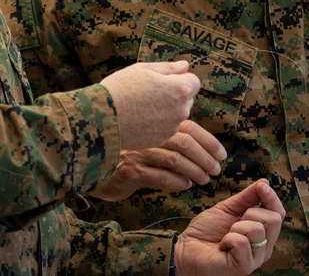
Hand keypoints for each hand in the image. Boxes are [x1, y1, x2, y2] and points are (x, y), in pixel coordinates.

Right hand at [91, 120, 225, 200]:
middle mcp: (148, 135)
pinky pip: (160, 176)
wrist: (87, 157)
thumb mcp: (143, 134)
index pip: (190, 128)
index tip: (221, 154)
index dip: (209, 141)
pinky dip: (176, 182)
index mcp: (154, 123)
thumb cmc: (121, 147)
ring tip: (204, 180)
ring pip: (175, 160)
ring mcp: (138, 152)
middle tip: (216, 170)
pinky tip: (185, 185)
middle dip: (206, 158)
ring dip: (194, 171)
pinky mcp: (130, 171)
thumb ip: (165, 131)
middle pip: (186, 143)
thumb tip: (195, 138)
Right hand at [99, 60, 199, 150]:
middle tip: (151, 92)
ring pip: (176, 114)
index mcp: (180, 89)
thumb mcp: (144, 69)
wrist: (103, 117)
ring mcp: (172, 127)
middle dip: (175, 94)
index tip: (165, 80)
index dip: (180, 78)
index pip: (194, 82)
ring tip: (143, 106)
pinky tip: (140, 119)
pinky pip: (166, 128)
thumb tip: (185, 65)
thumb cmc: (122, 88)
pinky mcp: (161, 139)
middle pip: (187, 99)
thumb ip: (168, 68)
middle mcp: (181, 110)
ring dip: (167, 110)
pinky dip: (158, 123)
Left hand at [173, 178, 284, 275]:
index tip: (262, 187)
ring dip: (236, 227)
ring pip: (257, 229)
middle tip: (234, 223)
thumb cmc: (206, 231)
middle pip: (273, 220)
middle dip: (250, 213)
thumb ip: (247, 197)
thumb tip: (265, 182)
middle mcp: (263, 247)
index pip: (278, 214)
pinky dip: (228, 239)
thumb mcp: (228, 208)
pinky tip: (223, 246)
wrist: (186, 249)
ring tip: (226, 236)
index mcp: (262, 233)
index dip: (272, 198)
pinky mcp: (244, 267)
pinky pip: (242, 242)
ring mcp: (255, 258)